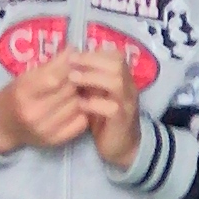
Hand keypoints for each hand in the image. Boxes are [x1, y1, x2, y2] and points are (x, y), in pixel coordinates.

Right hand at [0, 53, 92, 156]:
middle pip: (68, 91)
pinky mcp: (56, 140)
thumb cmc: (14, 96)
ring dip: (81, 95)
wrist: (1, 126)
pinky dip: (83, 112)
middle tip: (80, 74)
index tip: (75, 59)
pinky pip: (81, 122)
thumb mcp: (25, 77)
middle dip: (77, 80)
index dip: (68, 67)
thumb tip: (73, 51)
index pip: (54, 78)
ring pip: (77, 105)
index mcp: (23, 92)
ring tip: (79, 89)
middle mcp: (34, 112)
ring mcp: (46, 129)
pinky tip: (77, 106)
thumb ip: (50, 66)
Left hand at [62, 39, 141, 169]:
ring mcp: (127, 103)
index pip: (116, 56)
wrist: (122, 146)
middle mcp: (129, 87)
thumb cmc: (105, 118)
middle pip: (118, 64)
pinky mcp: (121, 120)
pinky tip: (80, 104)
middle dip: (91, 60)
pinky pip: (111, 108)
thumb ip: (90, 79)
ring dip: (92, 77)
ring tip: (73, 79)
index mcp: (124, 79)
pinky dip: (93, 103)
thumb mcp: (97, 94)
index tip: (74, 55)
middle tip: (71, 63)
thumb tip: (70, 61)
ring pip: (116, 82)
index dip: (94, 53)